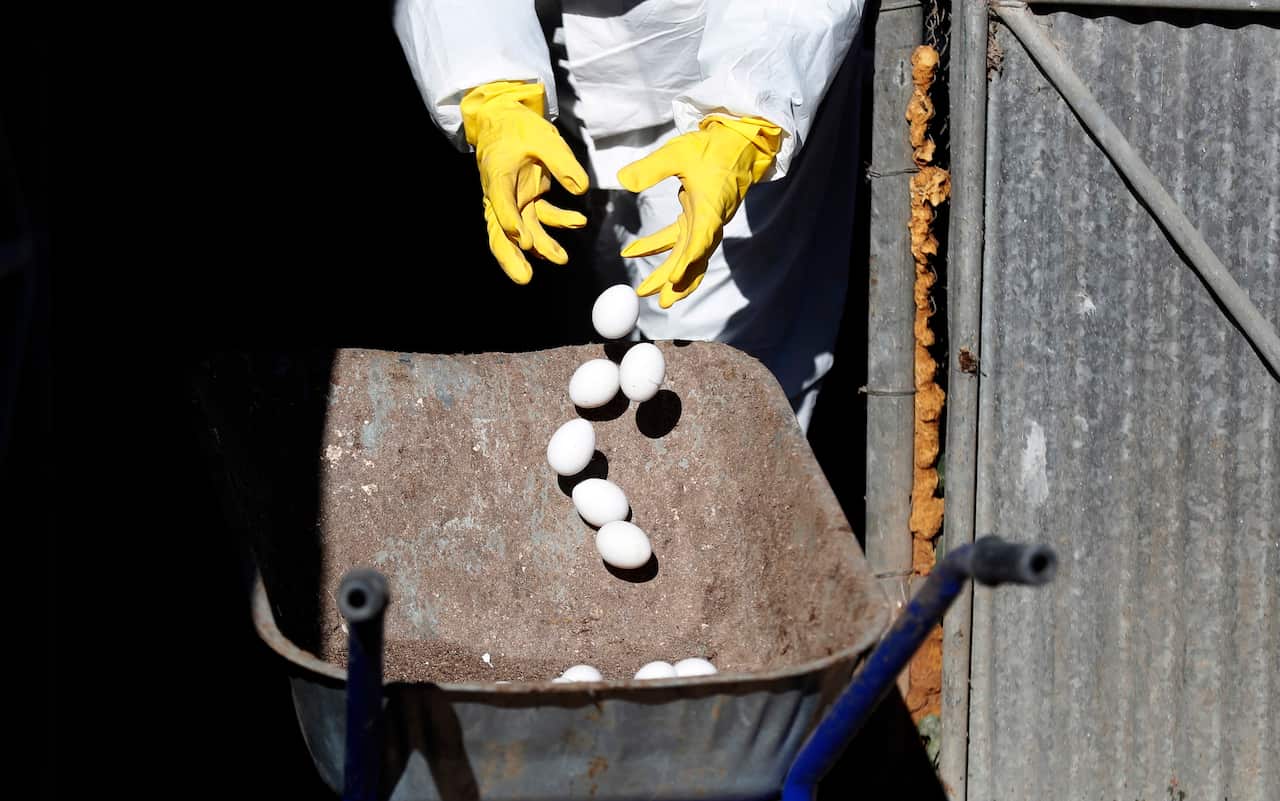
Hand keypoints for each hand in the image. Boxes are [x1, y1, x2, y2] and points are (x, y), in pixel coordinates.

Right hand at [460, 81, 589, 283]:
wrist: (504, 119)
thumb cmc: (518, 127)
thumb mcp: (543, 137)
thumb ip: (562, 162)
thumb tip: (581, 189)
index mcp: (497, 176)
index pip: (500, 203)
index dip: (510, 222)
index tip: (524, 240)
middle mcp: (501, 194)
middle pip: (500, 231)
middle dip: (511, 256)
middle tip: (524, 278)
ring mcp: (514, 199)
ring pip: (521, 231)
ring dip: (541, 247)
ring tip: (562, 259)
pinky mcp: (526, 199)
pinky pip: (540, 218)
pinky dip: (558, 222)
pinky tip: (578, 221)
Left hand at [617, 115, 781, 307]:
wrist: (741, 143)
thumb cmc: (713, 147)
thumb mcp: (679, 153)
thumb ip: (650, 169)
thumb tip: (622, 180)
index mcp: (710, 208)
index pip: (700, 240)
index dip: (688, 262)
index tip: (674, 279)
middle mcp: (711, 221)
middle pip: (693, 258)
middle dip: (675, 281)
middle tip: (657, 301)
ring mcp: (706, 221)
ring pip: (688, 255)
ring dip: (669, 273)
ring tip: (648, 291)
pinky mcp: (700, 217)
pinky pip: (681, 240)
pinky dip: (661, 249)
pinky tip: (634, 251)